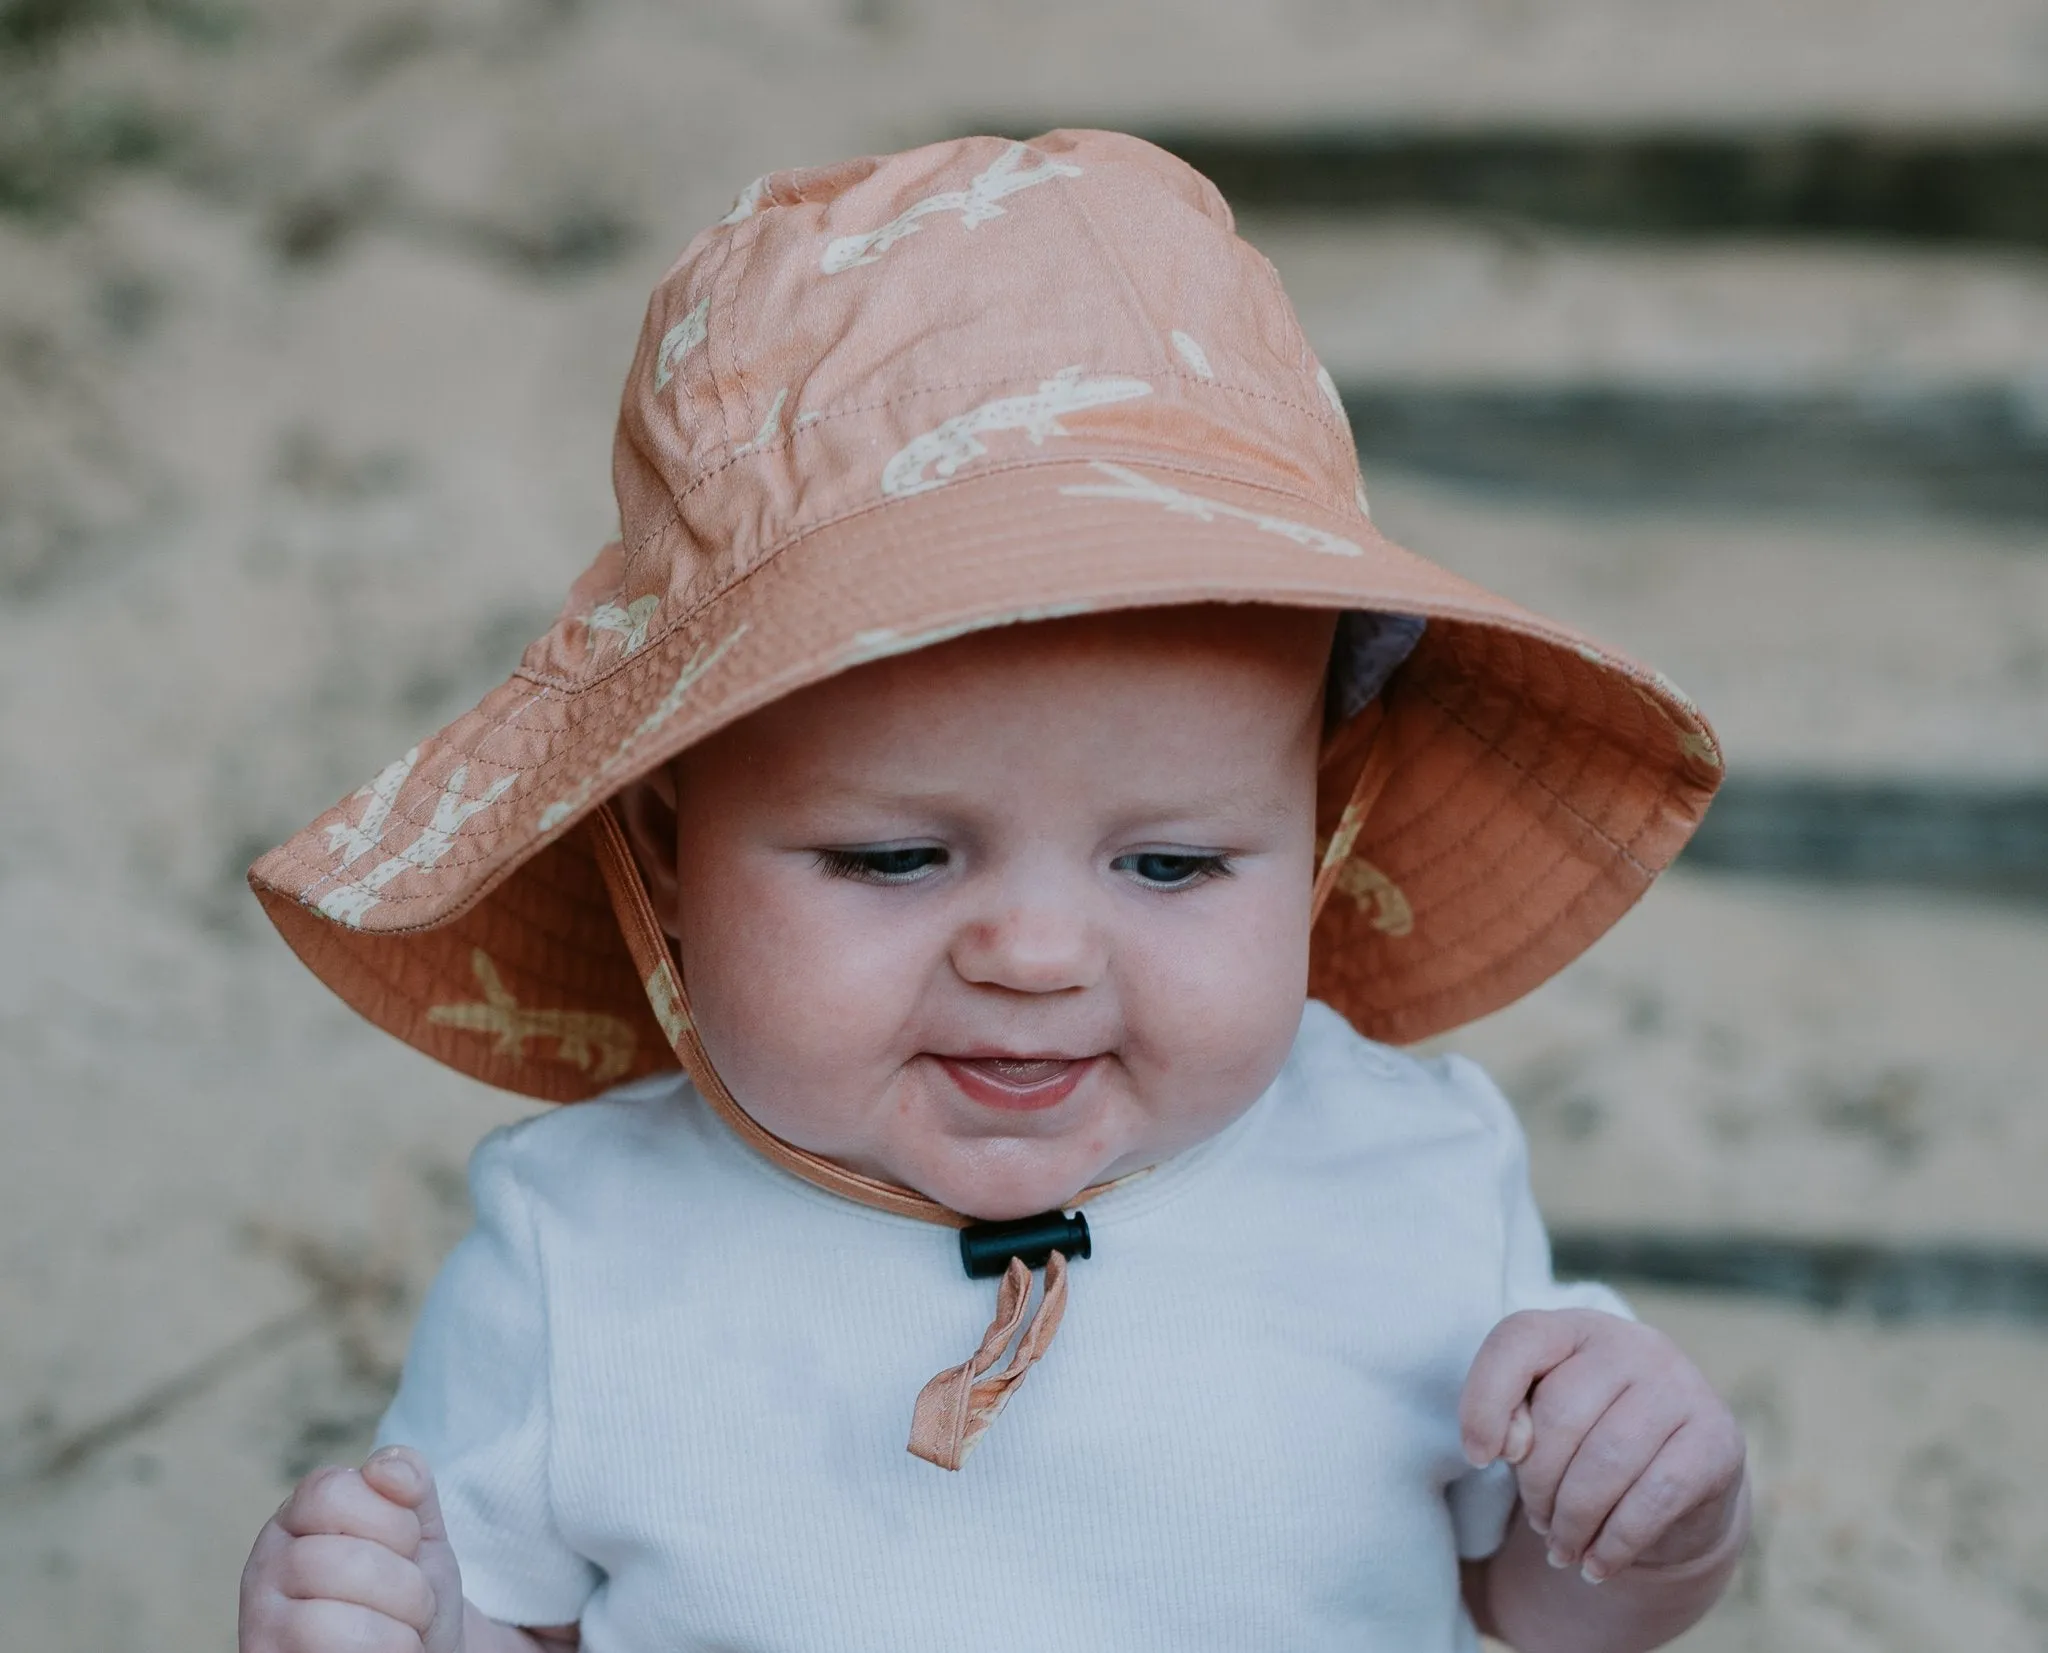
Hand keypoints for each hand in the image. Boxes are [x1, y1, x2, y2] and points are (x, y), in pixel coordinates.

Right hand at [240, 1446, 465, 1652]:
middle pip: (337, 1560)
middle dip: (404, 1585)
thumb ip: (410, 1484)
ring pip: (327, 1621)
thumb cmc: (412, 1598)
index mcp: (298, 1519)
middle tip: (418, 1604)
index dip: (392, 1520)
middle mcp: (264, 1566)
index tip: (409, 1546)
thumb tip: (384, 1468)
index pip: (330, 1492)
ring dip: (396, 1632)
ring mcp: (259, 1624)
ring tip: (405, 1637)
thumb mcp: (422, 1533)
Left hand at [1460, 1308, 1745, 1584]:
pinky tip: (1598, 1565)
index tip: (1476, 1457)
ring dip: (1573, 1521)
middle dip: (1537, 1484)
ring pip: (1606, 1462)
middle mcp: (1634, 1344)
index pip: (1517, 1341)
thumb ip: (1511, 1416)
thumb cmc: (1591, 1439)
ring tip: (1561, 1548)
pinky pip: (1653, 1498)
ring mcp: (1682, 1387)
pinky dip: (1615, 1543)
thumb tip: (1510, 1445)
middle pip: (1561, 1416)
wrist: (1683, 1477)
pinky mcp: (1717, 1439)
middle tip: (1538, 1521)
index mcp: (1577, 1327)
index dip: (1484, 1401)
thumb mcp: (1543, 1419)